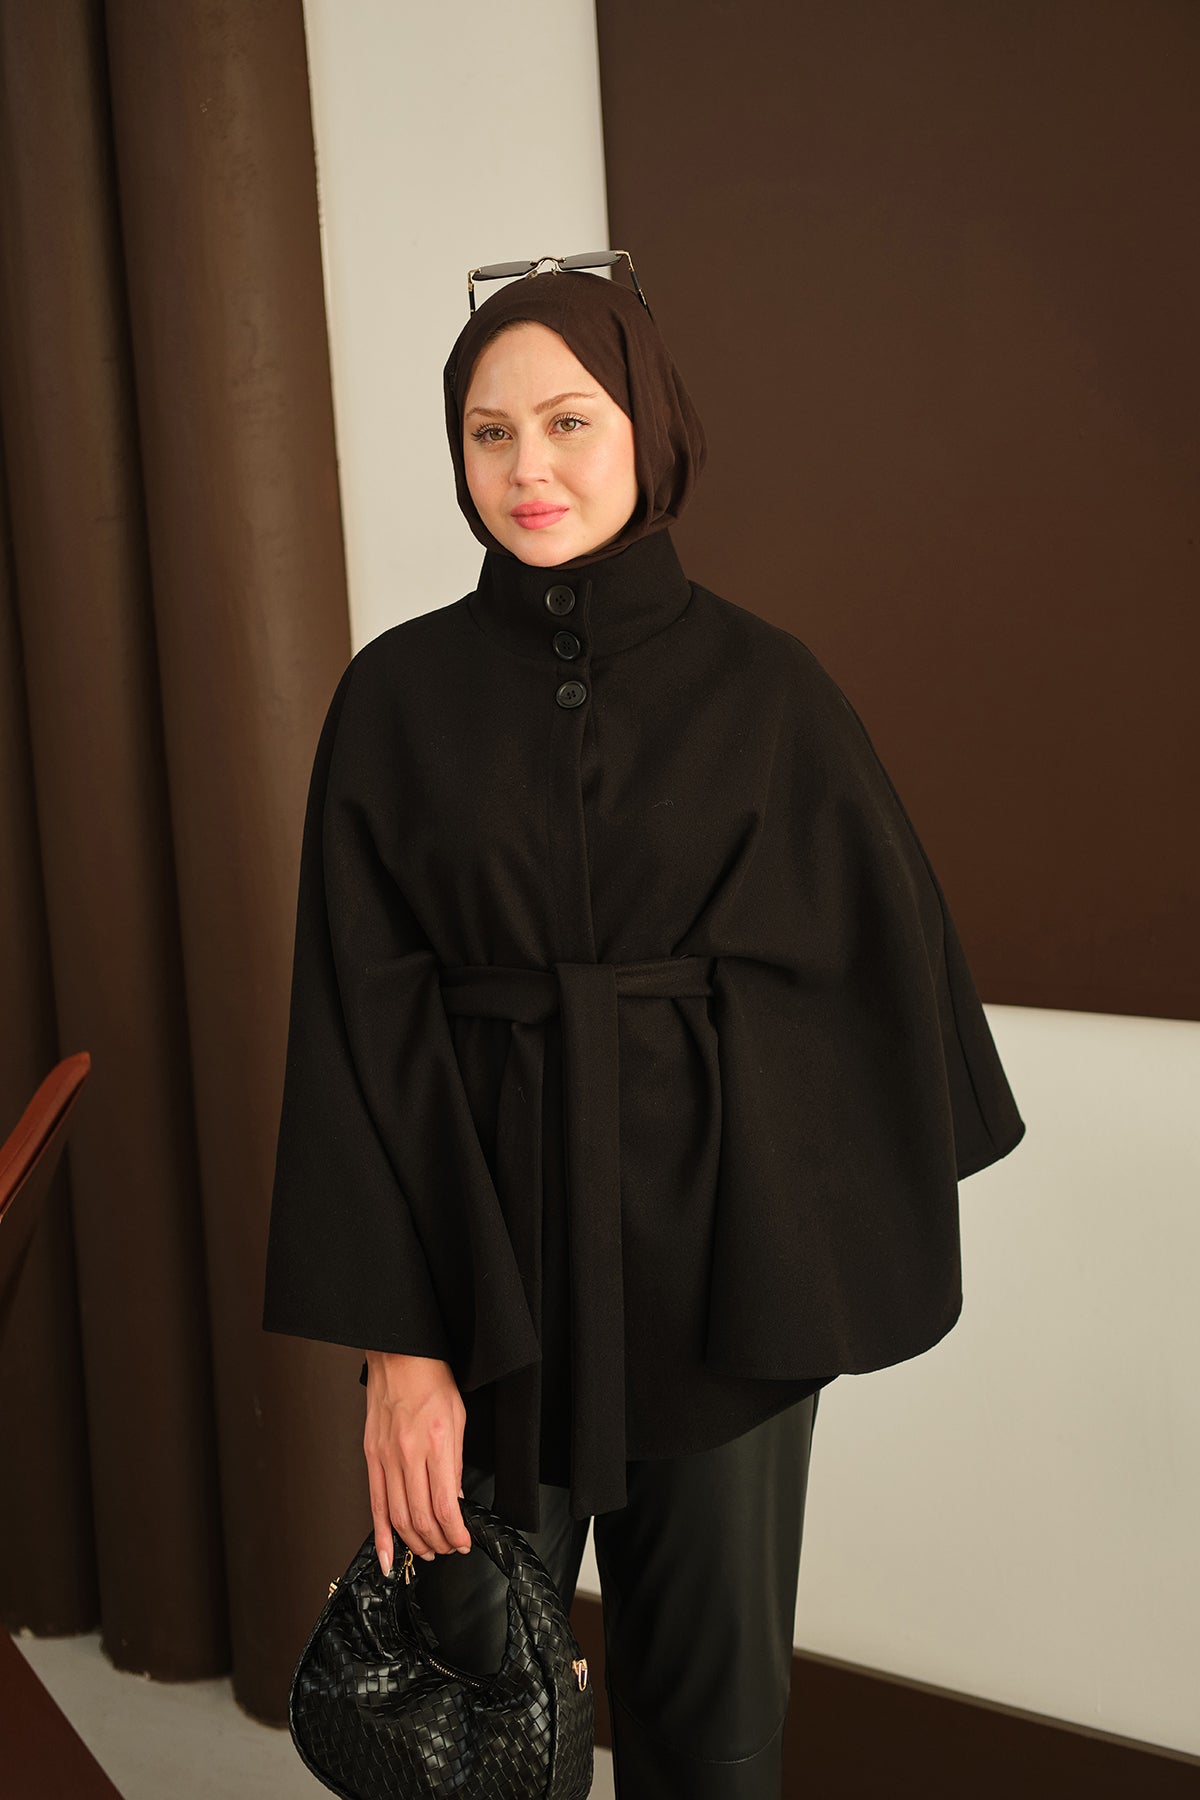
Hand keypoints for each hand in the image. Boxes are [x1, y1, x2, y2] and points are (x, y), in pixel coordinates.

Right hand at [363, 1350, 472, 1570]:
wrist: (399, 1355)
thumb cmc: (431, 1378)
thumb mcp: (459, 1418)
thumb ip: (456, 1463)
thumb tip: (454, 1498)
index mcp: (436, 1443)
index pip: (445, 1506)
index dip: (456, 1533)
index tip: (463, 1542)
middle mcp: (408, 1454)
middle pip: (421, 1517)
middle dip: (437, 1542)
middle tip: (448, 1549)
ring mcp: (386, 1457)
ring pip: (398, 1516)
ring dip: (414, 1542)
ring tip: (426, 1551)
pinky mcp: (371, 1456)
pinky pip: (375, 1503)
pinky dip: (381, 1534)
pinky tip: (387, 1555)